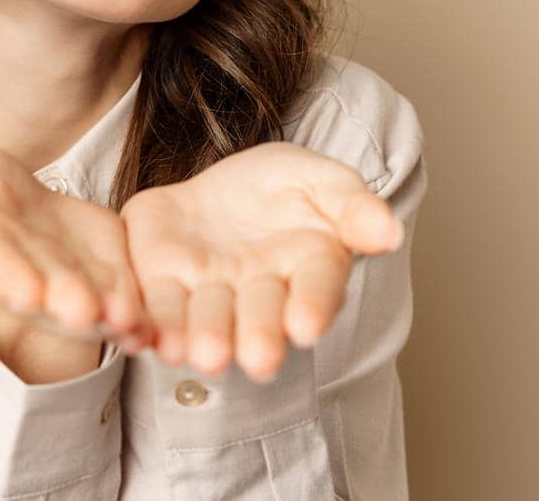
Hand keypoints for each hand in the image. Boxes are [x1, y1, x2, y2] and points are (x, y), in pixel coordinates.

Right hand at [0, 139, 153, 351]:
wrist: (15, 207)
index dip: (11, 277)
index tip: (28, 293)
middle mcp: (26, 278)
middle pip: (49, 290)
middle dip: (65, 301)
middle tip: (83, 311)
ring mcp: (69, 285)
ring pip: (92, 302)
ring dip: (109, 313)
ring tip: (127, 319)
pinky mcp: (108, 279)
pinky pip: (127, 296)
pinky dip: (140, 312)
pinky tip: (154, 322)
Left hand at [119, 140, 403, 380]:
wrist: (220, 182)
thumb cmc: (281, 186)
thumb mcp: (321, 179)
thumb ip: (351, 205)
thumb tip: (388, 231)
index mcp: (307, 267)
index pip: (317, 289)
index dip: (312, 307)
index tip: (307, 327)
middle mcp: (257, 290)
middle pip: (259, 313)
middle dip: (257, 333)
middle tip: (256, 359)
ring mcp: (206, 288)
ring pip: (204, 316)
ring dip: (203, 336)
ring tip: (201, 354)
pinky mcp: (159, 276)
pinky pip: (154, 301)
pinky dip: (152, 320)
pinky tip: (150, 337)